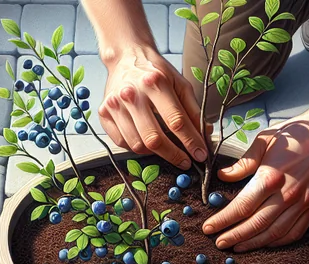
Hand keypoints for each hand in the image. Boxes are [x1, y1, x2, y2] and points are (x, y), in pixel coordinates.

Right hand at [100, 46, 206, 169]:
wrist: (127, 58)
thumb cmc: (156, 73)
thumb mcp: (180, 85)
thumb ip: (193, 111)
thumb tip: (205, 137)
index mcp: (154, 82)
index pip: (176, 121)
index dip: (190, 141)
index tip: (201, 155)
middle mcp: (131, 94)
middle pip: (153, 138)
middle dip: (173, 154)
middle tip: (185, 162)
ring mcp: (114, 104)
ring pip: (137, 144)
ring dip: (156, 153)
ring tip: (167, 149)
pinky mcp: (104, 113)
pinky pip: (122, 142)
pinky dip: (138, 147)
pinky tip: (147, 141)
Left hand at [203, 116, 308, 251]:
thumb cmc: (296, 133)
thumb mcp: (264, 140)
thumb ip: (243, 162)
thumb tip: (223, 176)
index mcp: (271, 176)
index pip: (241, 206)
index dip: (223, 220)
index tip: (209, 228)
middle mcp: (287, 194)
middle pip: (255, 224)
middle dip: (234, 236)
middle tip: (219, 243)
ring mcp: (303, 202)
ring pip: (274, 233)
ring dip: (254, 243)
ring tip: (237, 247)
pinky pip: (295, 232)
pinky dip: (278, 241)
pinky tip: (265, 242)